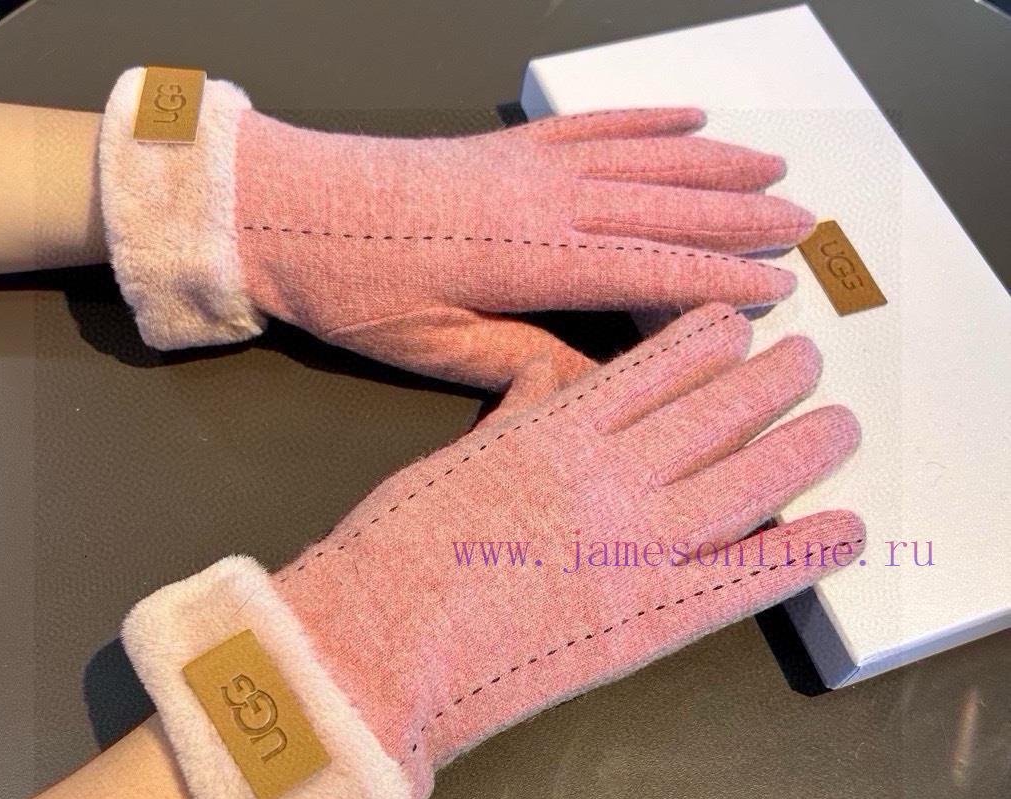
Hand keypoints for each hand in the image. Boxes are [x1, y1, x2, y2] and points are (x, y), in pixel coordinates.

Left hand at [101, 71, 813, 408]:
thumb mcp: (429, 347)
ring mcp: (527, 164)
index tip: (776, 288)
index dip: (716, 280)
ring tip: (772, 172)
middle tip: (804, 227)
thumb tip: (589, 383)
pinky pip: (593, 127)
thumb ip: (516, 361)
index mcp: (527, 259)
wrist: (286, 209)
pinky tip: (688, 121)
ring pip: (642, 160)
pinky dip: (648, 122)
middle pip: (661, 207)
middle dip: (738, 220)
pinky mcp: (507, 147)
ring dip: (712, 167)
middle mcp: (541, 201)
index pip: (644, 270)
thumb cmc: (351, 286)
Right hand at [122, 305, 862, 798]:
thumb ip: (514, 415)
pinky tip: (846, 531)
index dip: (711, 339)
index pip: (658, 365)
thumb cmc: (394, 552)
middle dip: (774, 378)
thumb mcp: (450, 459)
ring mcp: (641, 548)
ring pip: (750, 480)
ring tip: (840, 425)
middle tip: (807, 361)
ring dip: (806, 447)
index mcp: (557, 429)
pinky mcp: (651, 621)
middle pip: (719, 411)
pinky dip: (803, 554)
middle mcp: (614, 475)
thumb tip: (550, 377)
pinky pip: (747, 580)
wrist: (375, 651)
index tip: (743, 323)